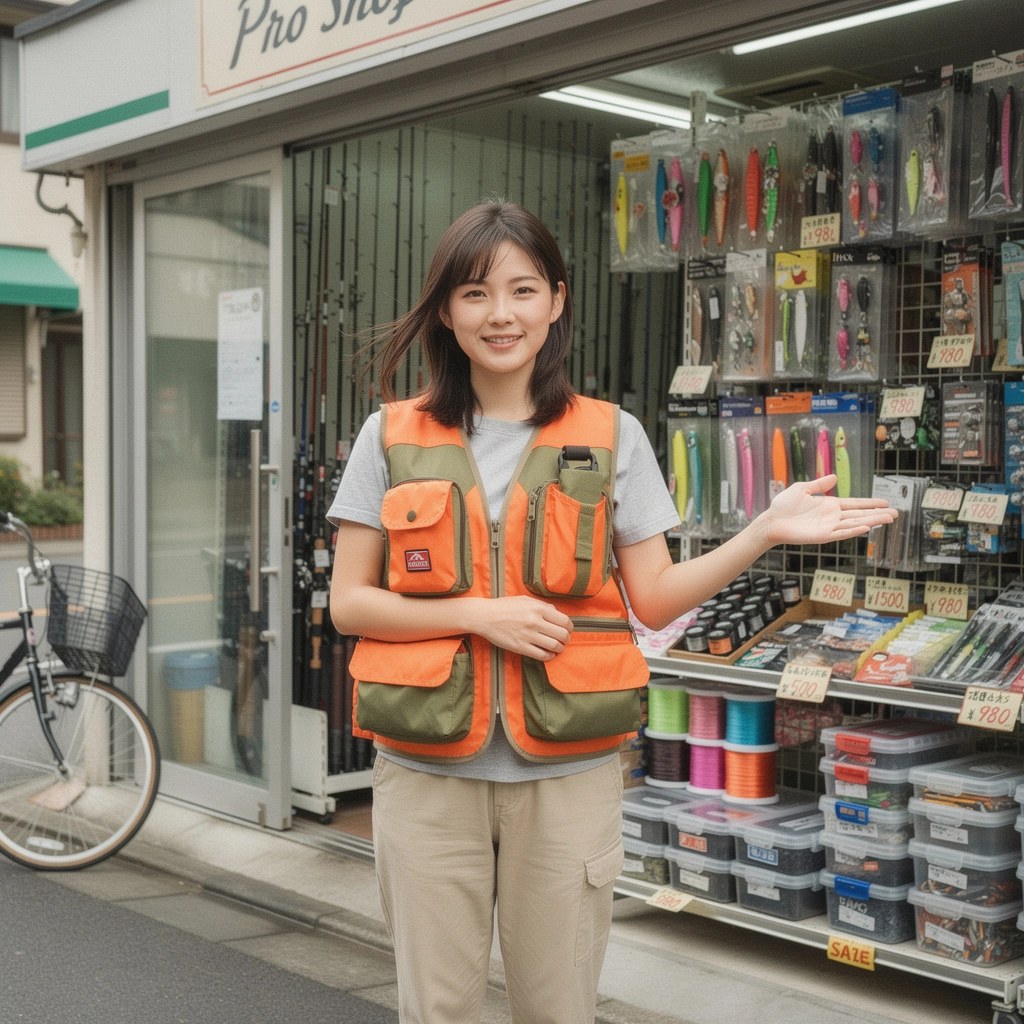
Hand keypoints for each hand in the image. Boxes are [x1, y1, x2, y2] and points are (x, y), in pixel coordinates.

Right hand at [472, 595, 573, 660]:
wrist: (485, 616)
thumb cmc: (504, 606)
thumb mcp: (525, 599)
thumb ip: (542, 605)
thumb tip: (556, 612)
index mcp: (538, 608)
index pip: (564, 620)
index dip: (569, 627)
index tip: (567, 629)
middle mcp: (535, 621)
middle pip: (562, 634)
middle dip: (566, 638)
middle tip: (564, 639)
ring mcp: (528, 635)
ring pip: (554, 646)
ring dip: (559, 648)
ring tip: (557, 647)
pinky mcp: (521, 647)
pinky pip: (542, 655)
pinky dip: (549, 656)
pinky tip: (549, 654)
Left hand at [763, 474, 897, 546]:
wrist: (771, 521)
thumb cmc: (783, 506)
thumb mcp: (802, 489)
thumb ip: (819, 484)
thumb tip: (834, 477)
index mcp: (829, 505)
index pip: (855, 504)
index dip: (870, 503)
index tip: (885, 502)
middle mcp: (832, 517)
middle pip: (860, 514)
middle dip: (878, 514)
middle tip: (896, 513)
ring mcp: (828, 527)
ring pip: (855, 524)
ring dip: (872, 521)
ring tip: (889, 519)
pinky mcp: (822, 536)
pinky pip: (841, 533)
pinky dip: (853, 530)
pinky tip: (866, 527)